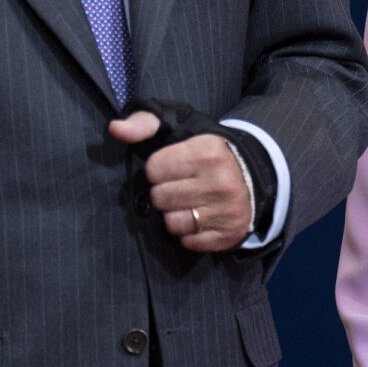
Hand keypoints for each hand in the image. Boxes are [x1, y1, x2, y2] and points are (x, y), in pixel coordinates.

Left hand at [109, 111, 251, 251]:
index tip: (172, 168)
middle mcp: (220, 182)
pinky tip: (199, 218)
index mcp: (207, 151)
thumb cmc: (207, 152)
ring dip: (174, 215)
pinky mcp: (229, 234)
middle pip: (160, 198)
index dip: (157, 170)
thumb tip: (115, 129)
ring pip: (172, 223)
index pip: (154, 169)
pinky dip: (189, 233)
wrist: (252, 175)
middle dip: (163, 193)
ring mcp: (227, 210)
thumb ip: (144, 124)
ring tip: (187, 203)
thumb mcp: (179, 128)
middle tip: (178, 186)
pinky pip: (189, 242)